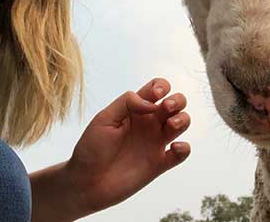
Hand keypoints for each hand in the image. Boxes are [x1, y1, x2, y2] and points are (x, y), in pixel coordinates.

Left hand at [66, 78, 190, 215]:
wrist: (85, 182)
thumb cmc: (91, 147)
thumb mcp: (104, 118)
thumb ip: (127, 102)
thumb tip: (151, 103)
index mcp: (135, 109)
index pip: (157, 88)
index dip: (162, 86)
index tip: (155, 95)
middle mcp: (148, 123)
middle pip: (176, 102)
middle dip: (177, 100)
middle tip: (166, 108)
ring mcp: (155, 142)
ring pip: (182, 123)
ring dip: (184, 119)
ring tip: (172, 125)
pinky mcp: (159, 164)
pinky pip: (181, 154)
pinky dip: (184, 148)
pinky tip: (174, 148)